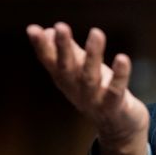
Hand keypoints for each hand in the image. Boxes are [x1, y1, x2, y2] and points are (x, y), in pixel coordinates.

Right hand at [26, 22, 149, 154]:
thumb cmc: (99, 93)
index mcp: (66, 81)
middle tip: (60, 27)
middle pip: (67, 68)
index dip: (42, 47)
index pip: (50, 62)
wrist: (119, 128)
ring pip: (90, 77)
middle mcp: (76, 90)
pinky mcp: (114, 106)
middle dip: (63, 48)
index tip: (33, 29)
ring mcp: (94, 100)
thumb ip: (68, 52)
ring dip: (92, 55)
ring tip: (96, 33)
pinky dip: (119, 75)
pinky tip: (122, 58)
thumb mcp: (81, 72)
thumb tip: (48, 29)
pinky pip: (116, 90)